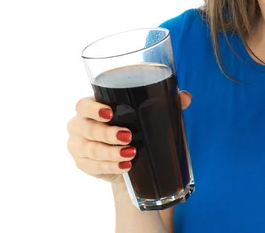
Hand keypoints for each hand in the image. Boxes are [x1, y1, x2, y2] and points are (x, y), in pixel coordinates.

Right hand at [66, 91, 192, 183]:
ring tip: (131, 154)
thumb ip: (166, 102)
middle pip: (87, 128)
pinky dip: (110, 167)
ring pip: (90, 149)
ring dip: (110, 153)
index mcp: (91, 107)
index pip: (83, 105)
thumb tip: (185, 97)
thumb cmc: (133, 126)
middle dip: (108, 134)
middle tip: (128, 137)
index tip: (110, 113)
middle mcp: (79, 125)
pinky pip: (93, 167)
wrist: (127, 158)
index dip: (93, 109)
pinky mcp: (83, 164)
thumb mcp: (145, 114)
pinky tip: (124, 167)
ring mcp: (78, 146)